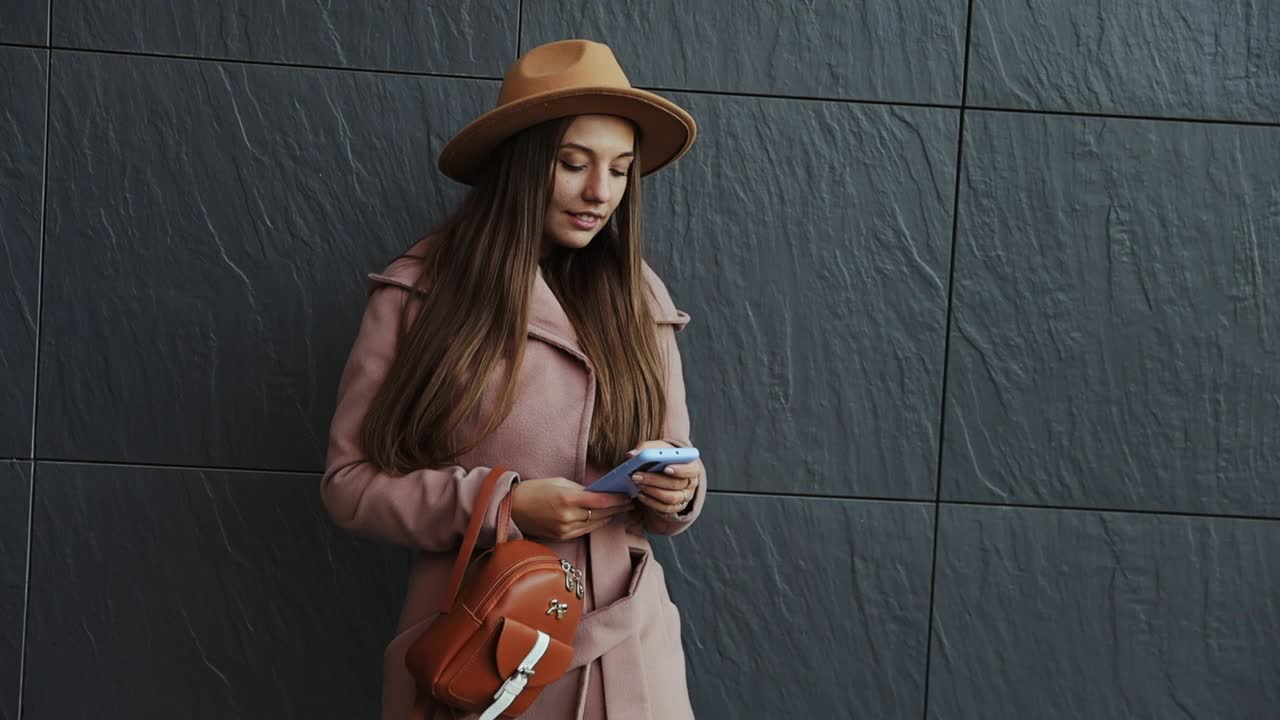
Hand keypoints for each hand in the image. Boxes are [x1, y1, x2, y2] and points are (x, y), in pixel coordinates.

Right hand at [508, 476, 631, 540]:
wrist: (513, 507)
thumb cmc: (535, 490)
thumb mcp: (559, 482)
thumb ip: (582, 489)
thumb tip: (601, 492)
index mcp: (567, 498)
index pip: (601, 501)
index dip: (618, 499)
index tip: (628, 494)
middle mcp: (568, 516)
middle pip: (601, 514)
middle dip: (618, 507)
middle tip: (631, 501)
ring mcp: (565, 529)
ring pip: (596, 524)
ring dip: (610, 516)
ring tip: (622, 509)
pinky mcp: (562, 537)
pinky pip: (586, 530)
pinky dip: (597, 523)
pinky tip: (605, 517)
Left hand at [627, 441, 703, 515]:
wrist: (664, 469)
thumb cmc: (663, 457)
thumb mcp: (658, 448)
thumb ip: (646, 448)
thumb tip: (631, 454)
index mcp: (691, 467)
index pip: (691, 469)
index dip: (680, 470)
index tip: (666, 468)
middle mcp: (690, 484)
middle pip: (676, 484)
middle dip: (655, 480)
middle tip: (637, 475)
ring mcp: (684, 497)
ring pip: (671, 498)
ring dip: (652, 491)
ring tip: (637, 484)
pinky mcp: (675, 507)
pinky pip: (664, 509)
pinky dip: (650, 502)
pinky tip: (640, 494)